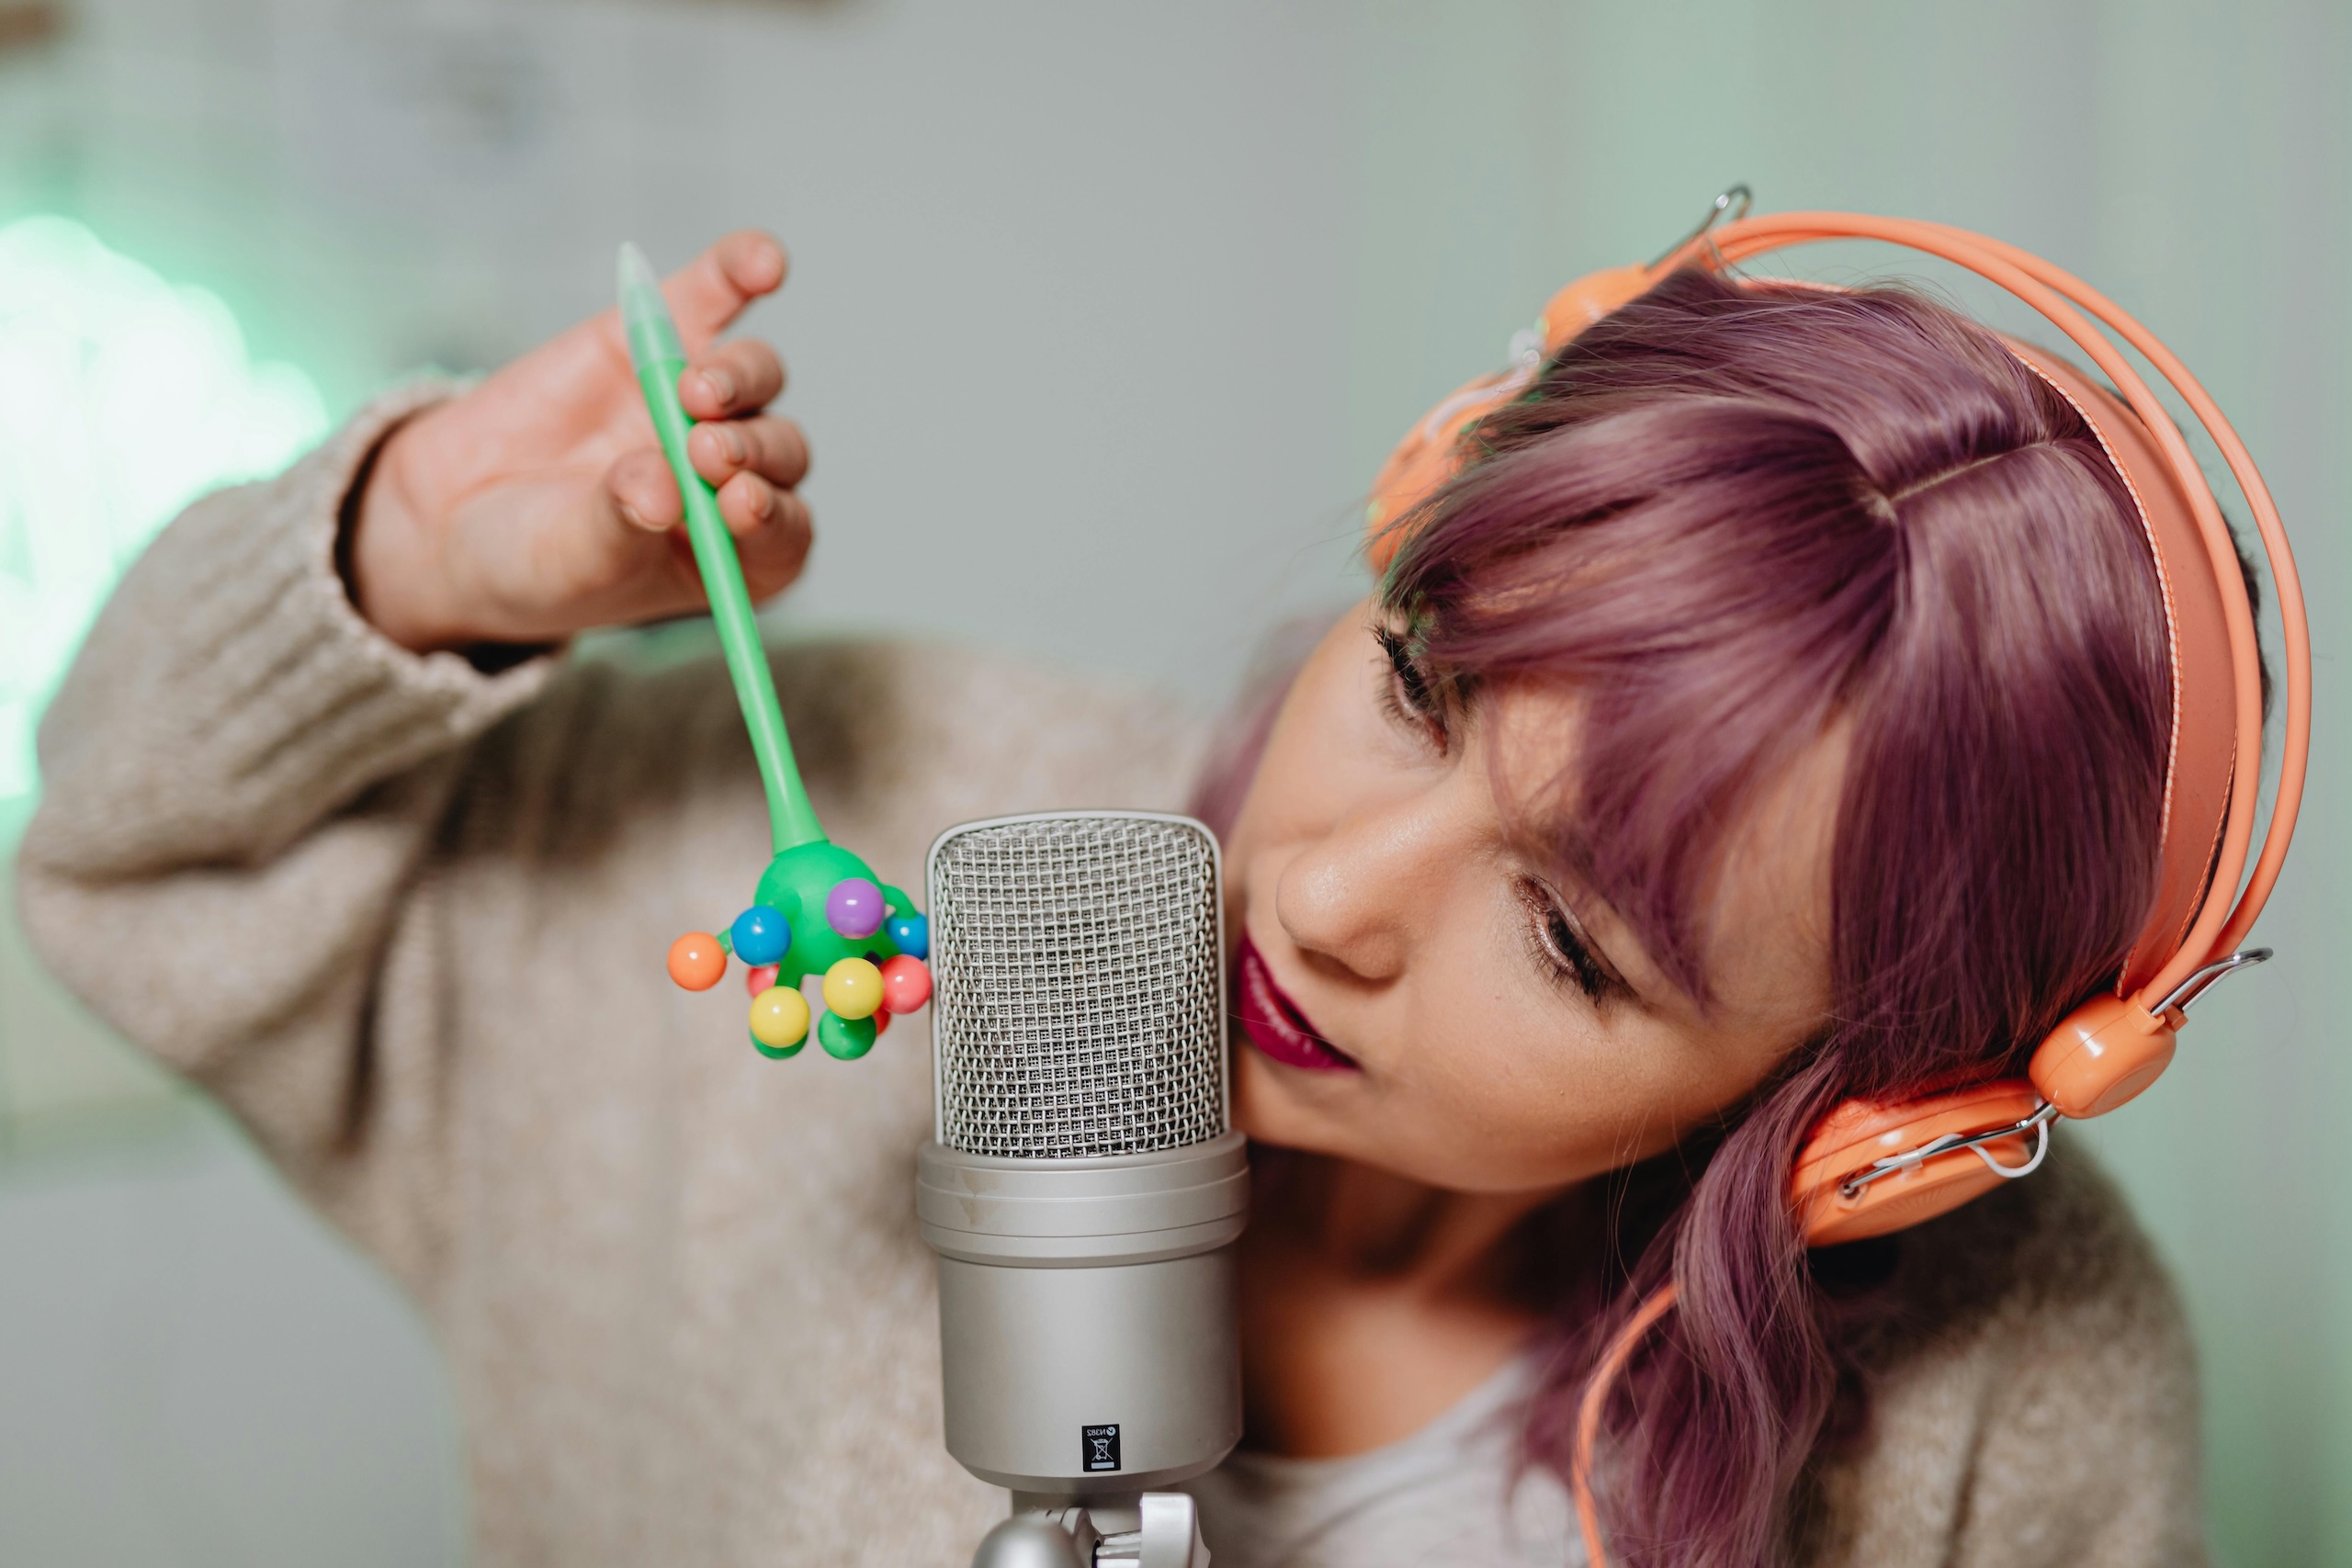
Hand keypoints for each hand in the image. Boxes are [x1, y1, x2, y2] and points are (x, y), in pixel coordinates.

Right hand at [347, 231, 810, 652]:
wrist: (461, 511)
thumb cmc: (536, 559)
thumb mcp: (573, 557)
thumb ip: (622, 523)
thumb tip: (661, 490)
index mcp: (737, 553)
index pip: (785, 532)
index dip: (774, 515)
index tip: (740, 503)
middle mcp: (735, 475)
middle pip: (777, 450)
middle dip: (747, 448)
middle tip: (704, 450)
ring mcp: (703, 404)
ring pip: (755, 378)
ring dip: (736, 378)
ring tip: (692, 391)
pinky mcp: (663, 337)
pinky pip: (718, 297)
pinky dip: (739, 272)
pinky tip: (763, 261)